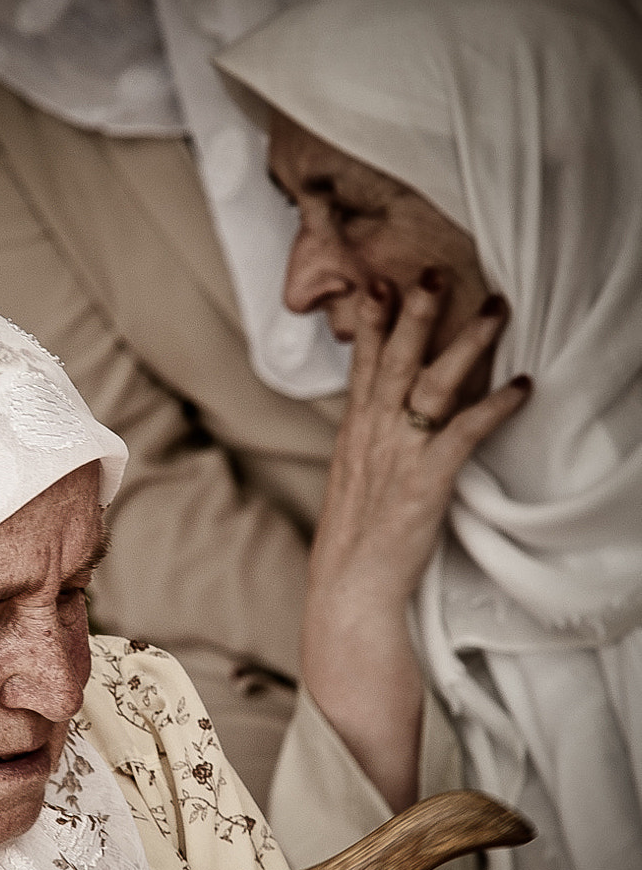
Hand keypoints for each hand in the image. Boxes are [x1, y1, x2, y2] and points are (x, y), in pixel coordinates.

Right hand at [301, 272, 529, 809]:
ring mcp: (395, 458)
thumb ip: (368, 455)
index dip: (372, 324)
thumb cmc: (353, 554)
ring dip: (465, 342)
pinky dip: (494, 405)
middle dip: (415, 312)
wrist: (348, 599)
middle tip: (434, 269)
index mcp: (353, 439)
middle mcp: (370, 438)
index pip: (361, 368)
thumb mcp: (354, 492)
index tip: (381, 283)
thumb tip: (383, 432)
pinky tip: (522, 384)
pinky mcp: (424, 484)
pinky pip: (462, 433)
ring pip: (430, 384)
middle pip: (394, 360)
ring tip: (496, 308)